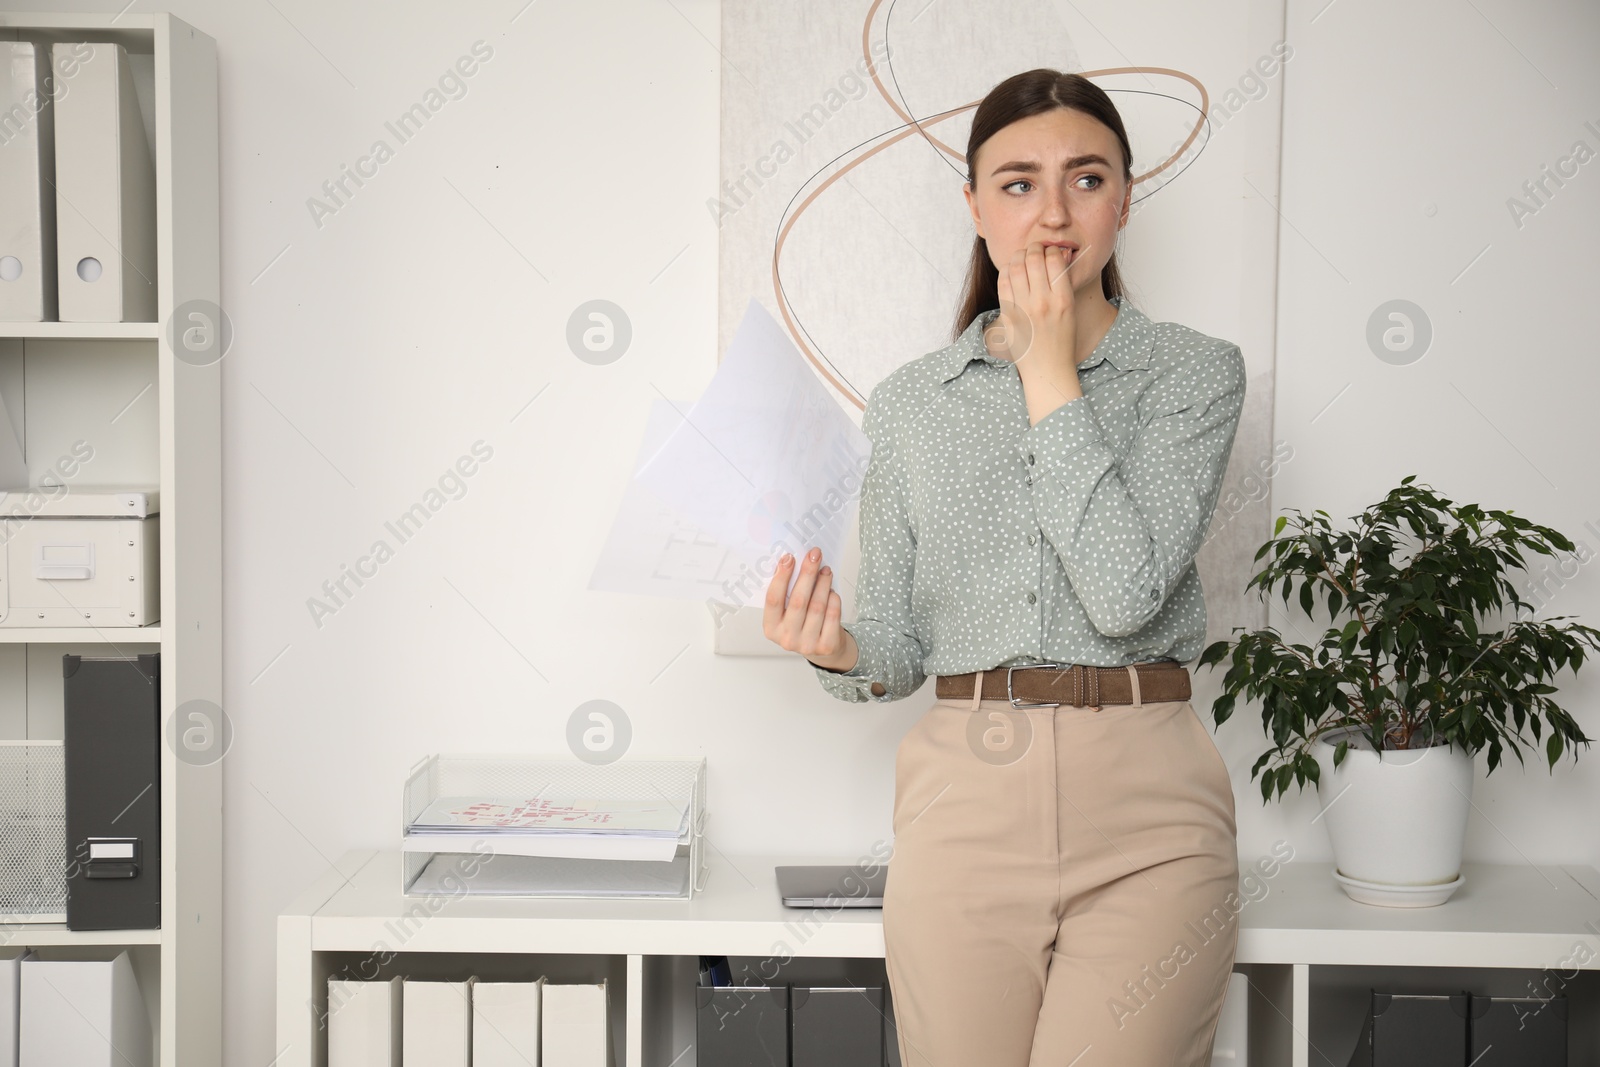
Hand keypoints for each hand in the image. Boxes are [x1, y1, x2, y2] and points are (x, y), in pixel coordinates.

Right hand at [763, 547, 857, 671]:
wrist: (821, 649)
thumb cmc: (802, 624)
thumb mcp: (787, 613)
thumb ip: (786, 593)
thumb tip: (792, 562)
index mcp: (771, 628)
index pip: (773, 599)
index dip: (781, 577)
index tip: (789, 558)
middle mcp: (787, 638)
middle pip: (798, 600)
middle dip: (807, 574)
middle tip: (814, 556)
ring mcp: (807, 644)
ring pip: (817, 606)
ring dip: (823, 583)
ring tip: (825, 570)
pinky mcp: (826, 645)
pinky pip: (832, 615)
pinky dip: (833, 599)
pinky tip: (831, 590)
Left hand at [991, 240, 1079, 375]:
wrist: (1047, 369)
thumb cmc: (1061, 340)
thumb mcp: (1070, 310)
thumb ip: (1062, 284)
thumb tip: (1056, 256)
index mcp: (1063, 300)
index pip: (1054, 260)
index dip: (1051, 249)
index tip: (1049, 250)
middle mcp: (1042, 302)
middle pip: (1033, 259)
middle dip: (1034, 247)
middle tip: (1034, 248)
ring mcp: (1023, 309)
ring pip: (1015, 267)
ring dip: (1018, 256)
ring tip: (1022, 255)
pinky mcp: (1008, 316)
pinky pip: (1003, 284)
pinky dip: (1005, 271)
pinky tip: (1010, 269)